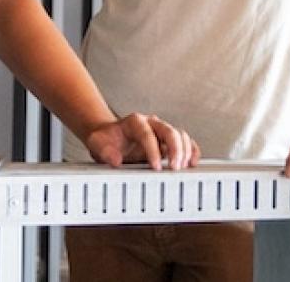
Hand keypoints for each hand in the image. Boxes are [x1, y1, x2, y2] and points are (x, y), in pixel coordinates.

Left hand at [82, 112, 198, 170]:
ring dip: (184, 151)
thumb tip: (116, 160)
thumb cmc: (105, 140)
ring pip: (179, 135)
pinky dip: (191, 150)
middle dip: (175, 149)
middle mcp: (150, 123)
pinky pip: (184, 142)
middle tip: (174, 167)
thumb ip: (105, 151)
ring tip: (182, 167)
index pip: (146, 133)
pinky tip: (192, 162)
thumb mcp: (97, 144)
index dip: (153, 149)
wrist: (108, 138)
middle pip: (168, 130)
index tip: (156, 166)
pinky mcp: (166, 142)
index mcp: (134, 122)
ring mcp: (160, 132)